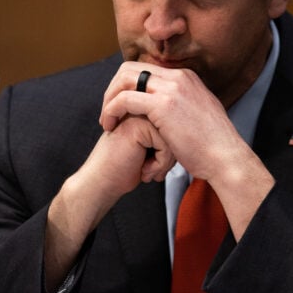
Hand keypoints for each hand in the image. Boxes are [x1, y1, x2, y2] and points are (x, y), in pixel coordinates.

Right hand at [44, 112, 173, 291]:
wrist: (101, 183)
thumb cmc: (124, 170)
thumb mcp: (151, 150)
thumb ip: (166, 136)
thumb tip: (191, 139)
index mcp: (145, 112)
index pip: (176, 129)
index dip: (169, 152)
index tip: (151, 164)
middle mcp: (142, 110)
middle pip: (176, 132)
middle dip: (168, 156)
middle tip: (152, 170)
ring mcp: (139, 115)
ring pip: (174, 138)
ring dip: (164, 162)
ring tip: (147, 171)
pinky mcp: (138, 126)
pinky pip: (167, 145)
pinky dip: (160, 164)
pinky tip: (144, 170)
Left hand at [100, 63, 249, 182]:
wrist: (225, 158)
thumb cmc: (213, 146)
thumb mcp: (199, 115)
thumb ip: (184, 105)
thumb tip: (172, 111)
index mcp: (187, 77)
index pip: (145, 69)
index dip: (127, 85)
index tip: (121, 106)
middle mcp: (179, 77)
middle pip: (130, 68)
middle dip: (113, 88)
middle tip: (109, 112)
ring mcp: (172, 88)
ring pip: (124, 79)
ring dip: (109, 98)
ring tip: (107, 120)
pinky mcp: (163, 105)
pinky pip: (125, 99)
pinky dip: (112, 110)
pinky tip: (111, 126)